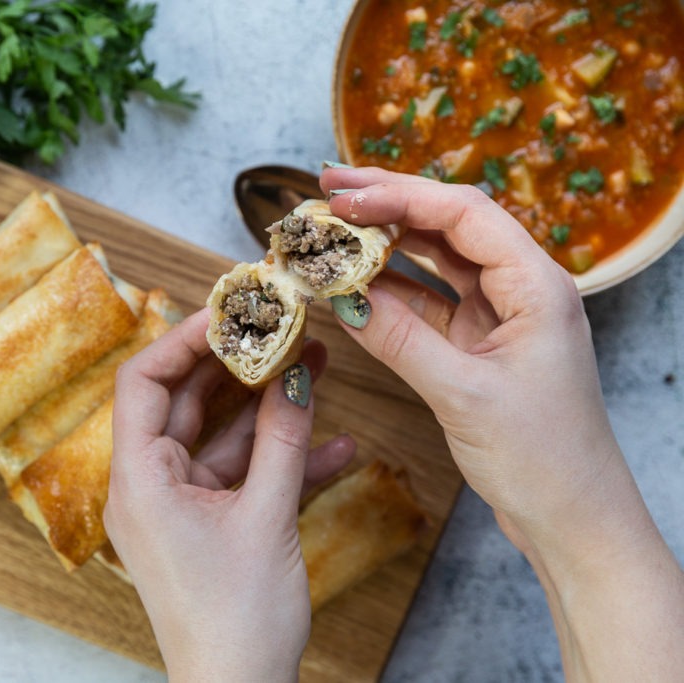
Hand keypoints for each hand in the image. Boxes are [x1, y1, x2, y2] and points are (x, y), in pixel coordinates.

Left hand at [105, 309, 353, 681]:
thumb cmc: (236, 621)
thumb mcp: (267, 518)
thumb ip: (283, 440)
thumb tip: (297, 374)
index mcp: (139, 480)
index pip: (143, 382)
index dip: (184, 340)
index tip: (230, 313)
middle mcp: (150, 487)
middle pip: (186, 402)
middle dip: (239, 367)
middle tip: (279, 330)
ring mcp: (179, 507)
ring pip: (221, 438)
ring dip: (269, 410)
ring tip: (318, 369)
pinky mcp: (208, 526)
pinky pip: (241, 477)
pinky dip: (281, 460)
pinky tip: (336, 447)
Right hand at [321, 166, 683, 680]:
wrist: (572, 518)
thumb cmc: (541, 458)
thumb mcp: (463, 394)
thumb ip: (400, 340)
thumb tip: (342, 296)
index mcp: (537, 286)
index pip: (463, 214)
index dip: (399, 197)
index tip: (343, 198)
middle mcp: (521, 290)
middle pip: (449, 225)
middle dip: (388, 204)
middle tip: (327, 191)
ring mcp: (499, 317)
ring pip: (436, 262)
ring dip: (386, 244)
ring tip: (333, 229)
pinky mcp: (480, 345)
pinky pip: (429, 303)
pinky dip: (391, 292)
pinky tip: (354, 285)